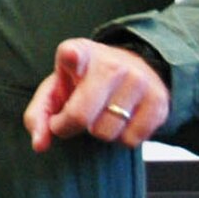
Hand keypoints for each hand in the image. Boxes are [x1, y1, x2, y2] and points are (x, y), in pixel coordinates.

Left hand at [23, 38, 169, 152]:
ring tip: (100, 114)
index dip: (71, 58)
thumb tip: (39, 145)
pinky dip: (121, 138)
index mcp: (79, 52)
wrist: (132, 67)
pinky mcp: (159, 101)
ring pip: (106, 132)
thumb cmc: (84, 81)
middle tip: (71, 120)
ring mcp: (138, 81)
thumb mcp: (56, 89)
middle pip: (81, 115)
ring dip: (98, 132)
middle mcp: (111, 64)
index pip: (73, 54)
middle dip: (69, 126)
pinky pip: (132, 140)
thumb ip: (39, 116)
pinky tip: (121, 120)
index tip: (70, 57)